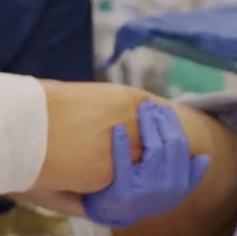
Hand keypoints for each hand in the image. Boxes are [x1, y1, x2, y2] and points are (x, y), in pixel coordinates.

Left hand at [81, 101, 210, 226]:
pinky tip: (118, 128)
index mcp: (180, 183)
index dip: (173, 125)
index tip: (164, 109)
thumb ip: (189, 175)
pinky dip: (122, 144)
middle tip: (150, 105)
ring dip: (147, 126)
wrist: (116, 214)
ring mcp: (147, 188)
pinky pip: (124, 163)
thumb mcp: (172, 189)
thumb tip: (203, 156)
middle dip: (161, 121)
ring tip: (141, 110)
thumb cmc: (144, 195)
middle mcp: (167, 186)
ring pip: (152, 150)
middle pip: (168, 145)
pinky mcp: (124, 190)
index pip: (181, 147)